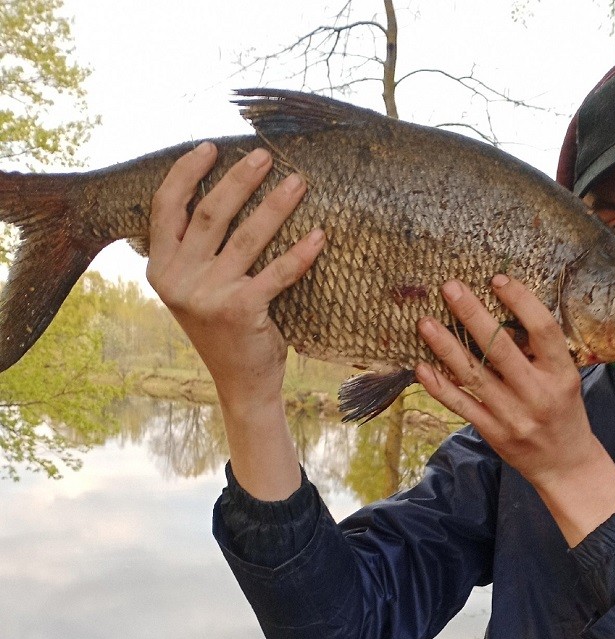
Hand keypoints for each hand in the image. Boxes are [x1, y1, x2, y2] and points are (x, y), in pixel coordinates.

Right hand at [146, 142, 323, 499]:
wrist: (241, 383)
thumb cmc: (226, 327)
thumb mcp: (197, 286)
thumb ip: (197, 249)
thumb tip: (224, 189)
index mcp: (161, 267)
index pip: (166, 206)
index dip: (187, 172)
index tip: (211, 146)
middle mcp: (178, 279)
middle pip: (211, 213)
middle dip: (240, 179)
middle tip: (265, 155)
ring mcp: (207, 295)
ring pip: (248, 236)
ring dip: (277, 205)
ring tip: (299, 182)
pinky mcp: (240, 310)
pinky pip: (278, 271)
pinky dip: (301, 253)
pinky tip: (319, 235)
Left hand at [415, 275, 614, 545]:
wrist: (565, 464)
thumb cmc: (565, 411)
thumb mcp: (566, 378)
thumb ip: (540, 352)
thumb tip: (502, 311)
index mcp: (562, 374)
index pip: (543, 330)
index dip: (520, 301)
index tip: (497, 279)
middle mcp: (536, 393)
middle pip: (500, 348)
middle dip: (472, 314)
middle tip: (450, 288)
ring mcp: (512, 415)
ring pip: (473, 376)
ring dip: (445, 347)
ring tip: (425, 322)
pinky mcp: (492, 432)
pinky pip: (460, 405)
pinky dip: (439, 386)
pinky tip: (421, 366)